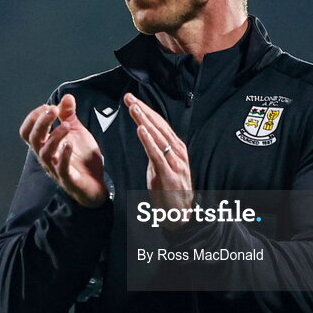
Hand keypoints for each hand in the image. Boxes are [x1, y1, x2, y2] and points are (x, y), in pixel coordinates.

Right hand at [19, 94, 107, 207]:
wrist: (96, 184)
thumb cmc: (81, 159)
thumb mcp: (76, 132)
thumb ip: (69, 116)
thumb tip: (67, 97)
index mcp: (45, 145)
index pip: (27, 132)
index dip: (33, 118)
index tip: (48, 106)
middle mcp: (46, 157)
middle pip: (33, 139)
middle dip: (41, 123)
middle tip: (53, 110)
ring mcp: (55, 169)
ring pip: (45, 153)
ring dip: (54, 137)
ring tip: (66, 126)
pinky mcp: (68, 179)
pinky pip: (61, 168)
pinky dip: (64, 155)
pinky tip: (69, 144)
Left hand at [124, 93, 193, 222]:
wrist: (182, 214)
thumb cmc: (171, 191)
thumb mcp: (162, 166)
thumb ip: (156, 152)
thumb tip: (146, 138)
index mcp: (176, 149)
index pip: (160, 125)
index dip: (146, 111)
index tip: (133, 100)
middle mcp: (178, 152)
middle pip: (159, 126)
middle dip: (143, 111)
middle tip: (129, 98)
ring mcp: (175, 163)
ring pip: (158, 137)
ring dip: (145, 121)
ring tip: (134, 108)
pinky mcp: (169, 175)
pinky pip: (157, 155)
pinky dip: (149, 141)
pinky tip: (141, 130)